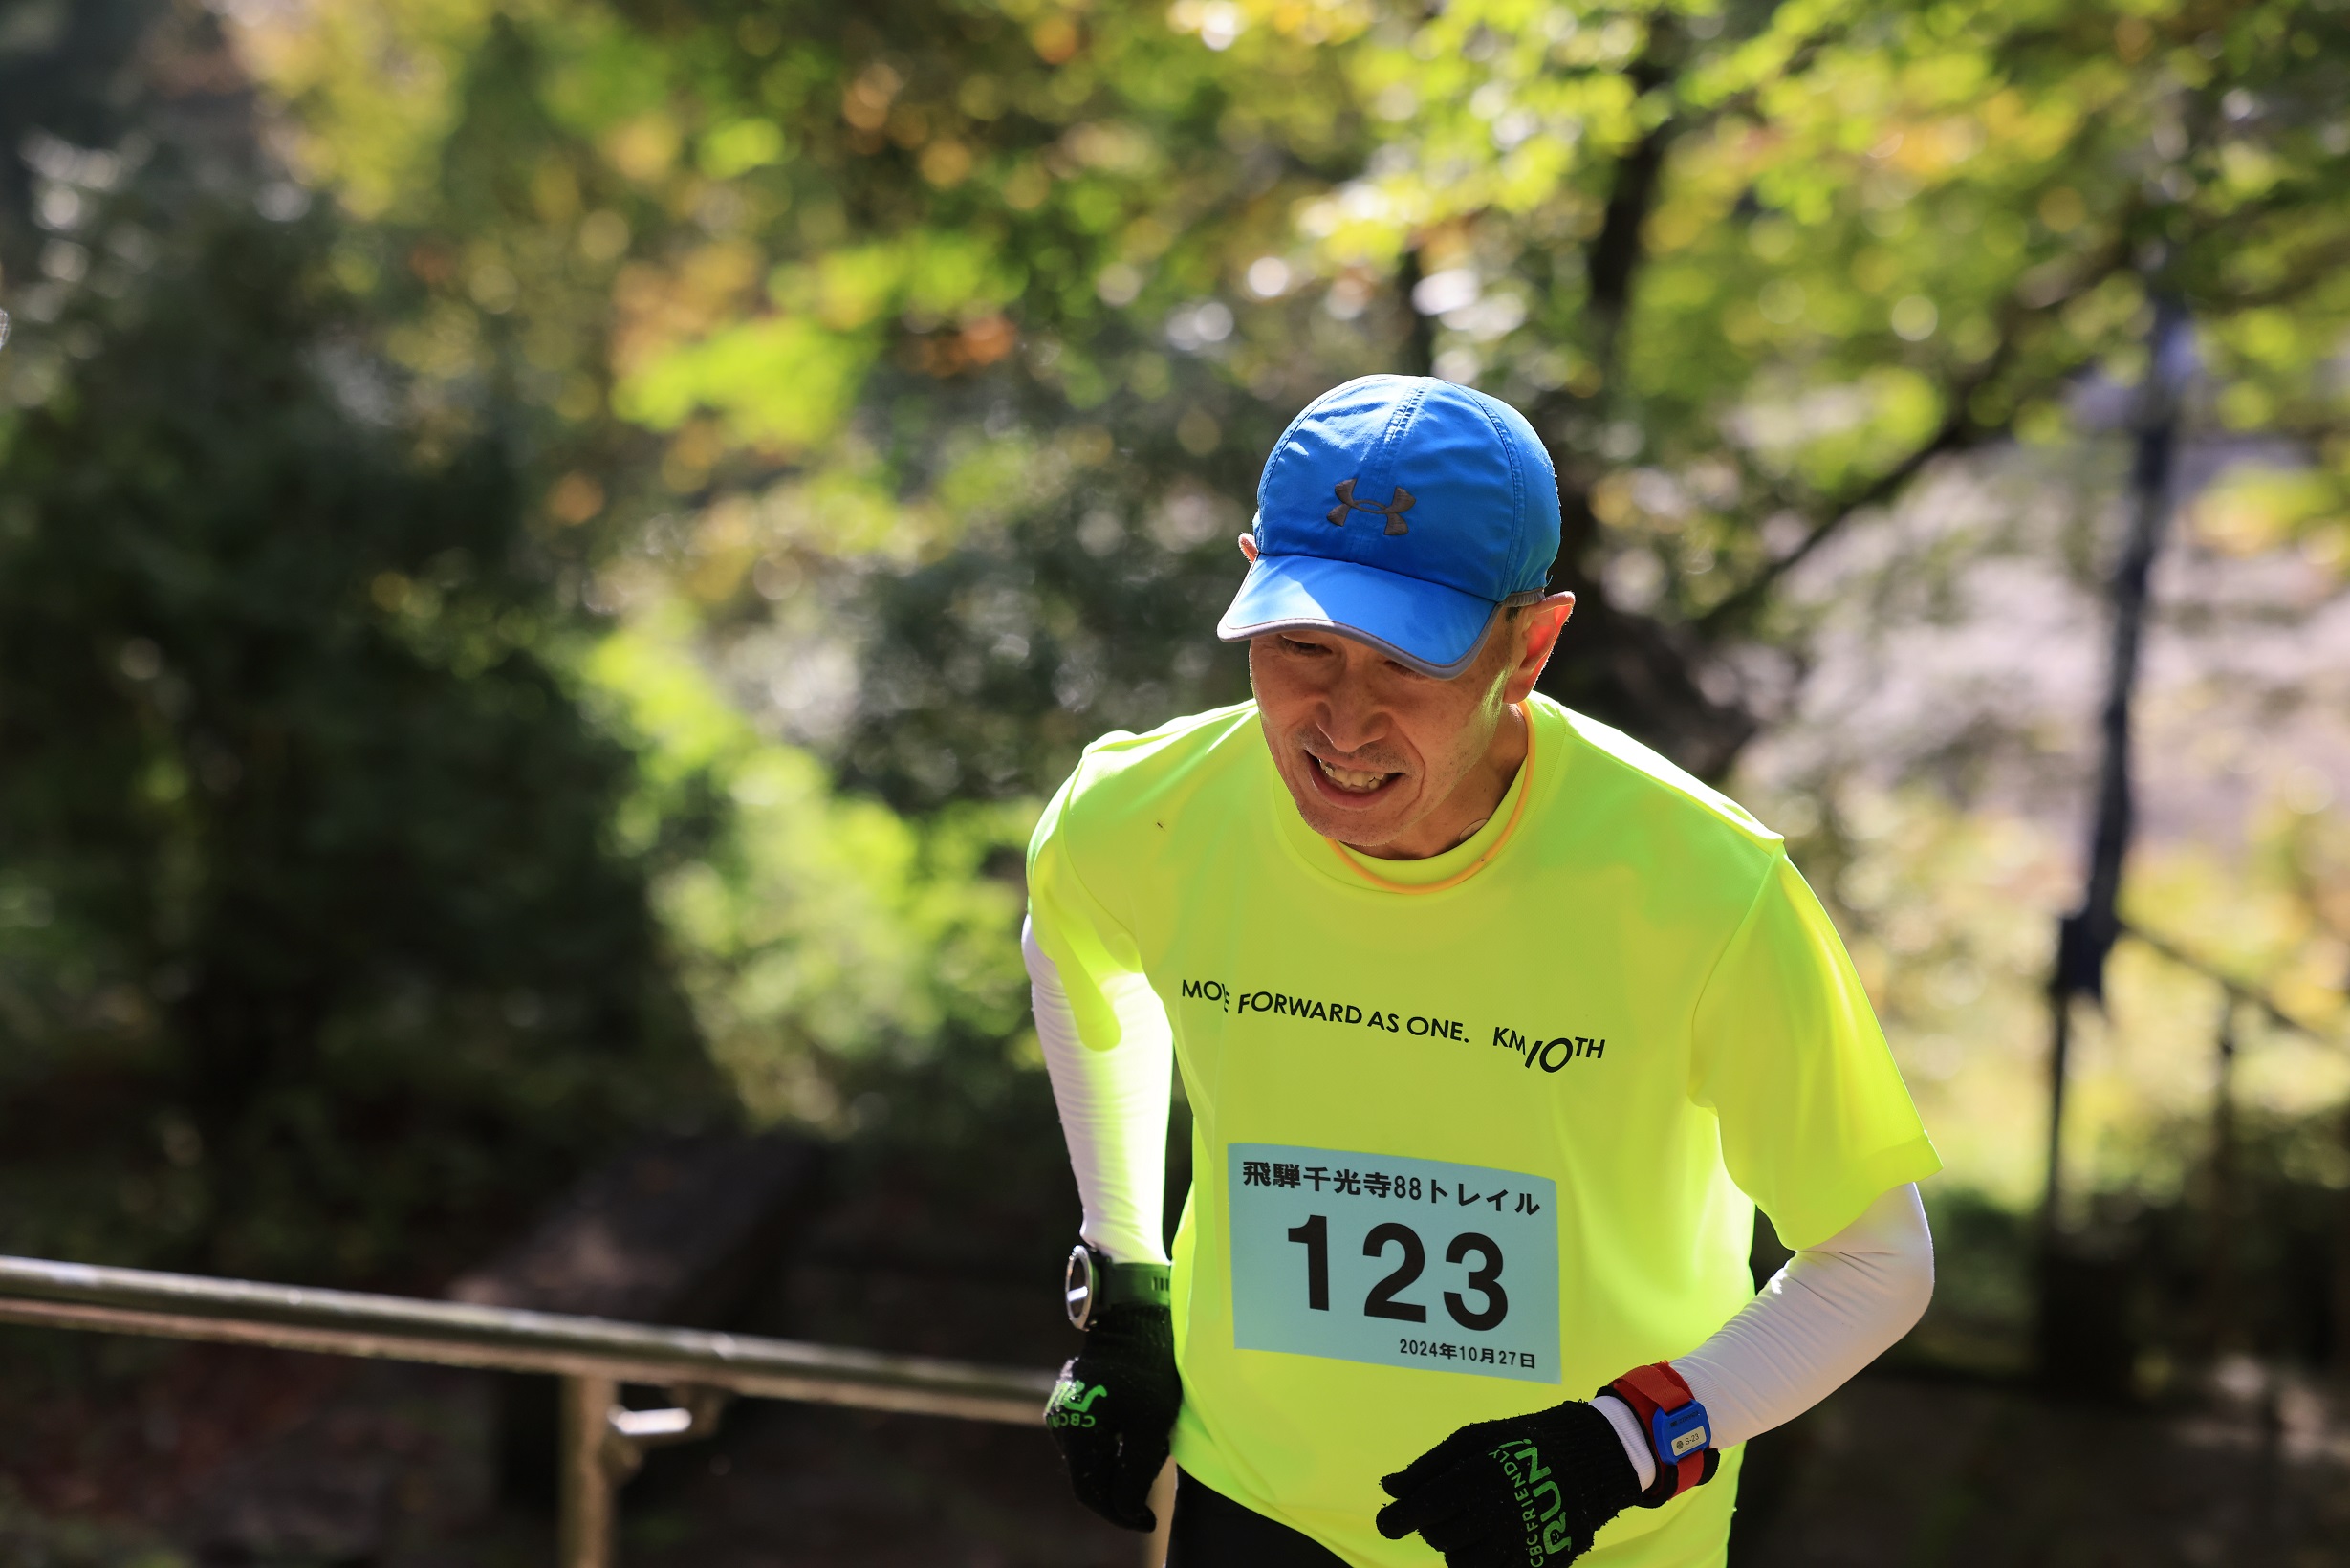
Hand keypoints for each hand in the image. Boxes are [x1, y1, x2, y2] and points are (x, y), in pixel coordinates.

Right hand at [1044, 1302, 1179, 1530]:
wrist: (1134, 1314)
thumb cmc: (1147, 1369)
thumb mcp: (1149, 1426)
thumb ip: (1134, 1473)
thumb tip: (1125, 1510)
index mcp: (1074, 1432)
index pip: (1090, 1491)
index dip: (1118, 1513)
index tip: (1149, 1520)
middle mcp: (1060, 1422)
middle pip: (1089, 1474)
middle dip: (1121, 1486)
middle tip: (1155, 1478)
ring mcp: (1063, 1407)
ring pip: (1091, 1455)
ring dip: (1118, 1464)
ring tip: (1151, 1448)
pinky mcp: (1073, 1395)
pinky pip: (1092, 1433)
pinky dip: (1114, 1444)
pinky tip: (1138, 1430)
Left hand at [1374, 1398, 1641, 1566]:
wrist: (1583, 1461)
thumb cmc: (1518, 1442)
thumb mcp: (1471, 1439)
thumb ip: (1428, 1466)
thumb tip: (1388, 1487)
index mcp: (1475, 1481)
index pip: (1421, 1510)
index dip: (1396, 1519)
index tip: (1387, 1522)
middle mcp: (1493, 1518)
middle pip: (1437, 1538)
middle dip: (1432, 1523)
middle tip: (1446, 1504)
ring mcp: (1515, 1546)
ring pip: (1460, 1563)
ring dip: (1455, 1545)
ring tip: (1469, 1521)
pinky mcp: (1532, 1563)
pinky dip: (1480, 1559)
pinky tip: (1488, 1537)